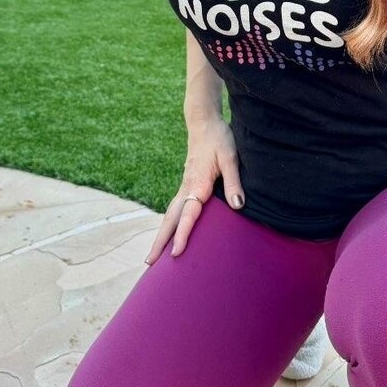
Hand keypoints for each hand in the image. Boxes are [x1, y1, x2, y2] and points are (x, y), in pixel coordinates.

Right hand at [144, 116, 244, 263]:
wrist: (204, 122)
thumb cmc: (219, 139)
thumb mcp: (230, 158)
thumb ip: (233, 182)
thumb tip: (238, 206)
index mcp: (197, 184)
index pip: (188, 215)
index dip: (182, 235)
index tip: (176, 253)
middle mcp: (187, 187)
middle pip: (170, 219)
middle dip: (160, 242)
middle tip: (148, 264)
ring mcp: (185, 185)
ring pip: (170, 214)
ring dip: (162, 234)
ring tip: (153, 255)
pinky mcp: (187, 183)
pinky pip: (175, 207)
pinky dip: (170, 223)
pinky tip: (171, 231)